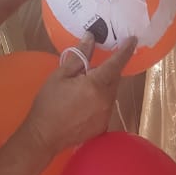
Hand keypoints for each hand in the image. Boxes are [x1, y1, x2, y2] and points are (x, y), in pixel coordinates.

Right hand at [22, 33, 137, 155]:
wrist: (43, 137)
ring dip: (103, 86)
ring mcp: (106, 115)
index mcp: (96, 85)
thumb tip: (91, 37)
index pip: (116, 63)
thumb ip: (79, 56)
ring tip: (84, 86)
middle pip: (114, 79)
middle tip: (93, 66)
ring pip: (111, 93)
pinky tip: (84, 103)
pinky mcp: (102, 126)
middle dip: (109, 69)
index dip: (125, 50)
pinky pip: (106, 106)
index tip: (133, 40)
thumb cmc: (49, 103)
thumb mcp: (60, 75)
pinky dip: (100, 100)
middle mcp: (106, 100)